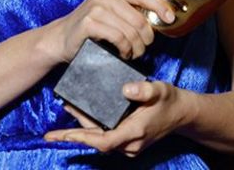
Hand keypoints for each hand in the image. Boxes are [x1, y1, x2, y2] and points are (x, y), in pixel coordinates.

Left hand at [45, 81, 192, 156]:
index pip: (103, 141)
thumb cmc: (170, 101)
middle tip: (50, 135)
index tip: (64, 135)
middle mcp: (130, 143)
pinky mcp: (127, 139)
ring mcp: (129, 143)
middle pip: (96, 142)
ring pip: (98, 139)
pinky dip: (90, 129)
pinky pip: (104, 136)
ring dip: (80, 131)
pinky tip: (78, 117)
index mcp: (135, 132)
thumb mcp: (159, 90)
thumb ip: (144, 90)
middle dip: (73, 136)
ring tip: (60, 119)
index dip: (82, 138)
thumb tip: (126, 90)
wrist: (184, 113)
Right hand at [49, 0, 175, 62]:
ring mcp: (95, 7)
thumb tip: (161, 15)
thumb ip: (131, 8)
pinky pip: (119, 38)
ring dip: (135, 47)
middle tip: (142, 48)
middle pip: (140, 19)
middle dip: (146, 39)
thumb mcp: (111, 11)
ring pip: (131, 31)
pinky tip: (122, 53)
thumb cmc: (92, 26)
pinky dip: (124, 50)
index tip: (170, 18)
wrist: (63, 38)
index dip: (160, 6)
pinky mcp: (89, 23)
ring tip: (131, 53)